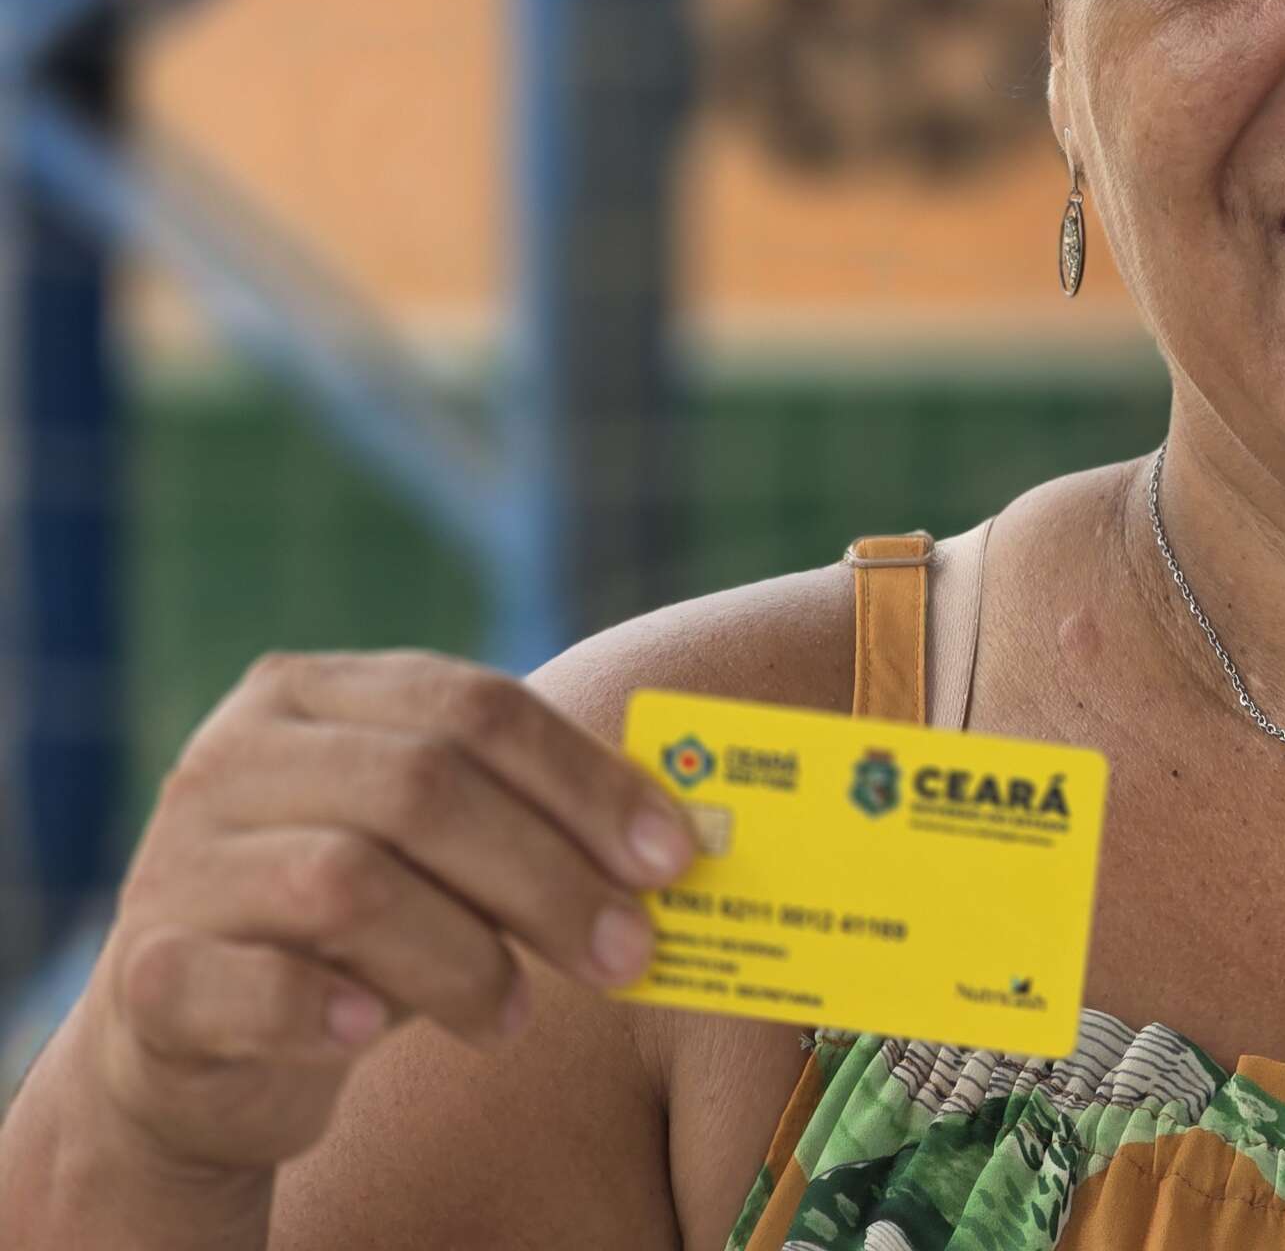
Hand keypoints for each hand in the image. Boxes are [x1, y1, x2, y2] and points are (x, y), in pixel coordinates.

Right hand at [70, 649, 696, 1175]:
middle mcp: (235, 757)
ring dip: (463, 957)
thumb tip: (684, 843)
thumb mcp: (440, 850)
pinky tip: (376, 1034)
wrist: (196, 1044)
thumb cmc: (361, 927)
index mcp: (314, 692)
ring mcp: (179, 862)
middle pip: (424, 788)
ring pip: (350, 884)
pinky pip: (253, 986)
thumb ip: (532, 822)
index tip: (673, 856)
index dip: (585, 779)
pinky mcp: (147, 977)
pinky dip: (328, 1011)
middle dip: (548, 875)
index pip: (475, 705)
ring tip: (513, 1013)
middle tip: (628, 954)